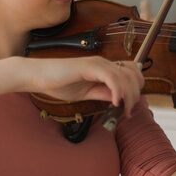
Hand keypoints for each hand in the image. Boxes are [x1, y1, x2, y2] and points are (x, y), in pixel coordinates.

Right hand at [20, 57, 144, 116]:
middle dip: (134, 95)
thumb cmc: (60, 84)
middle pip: (133, 75)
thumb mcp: (87, 93)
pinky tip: (114, 103)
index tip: (128, 108)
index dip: (136, 89)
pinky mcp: (89, 66)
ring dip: (128, 96)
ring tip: (122, 110)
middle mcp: (104, 63)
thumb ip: (103, 94)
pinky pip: (111, 77)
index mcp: (105, 68)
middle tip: (126, 112)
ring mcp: (98, 63)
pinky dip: (117, 90)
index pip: (132, 73)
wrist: (39, 76)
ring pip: (125, 77)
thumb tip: (119, 100)